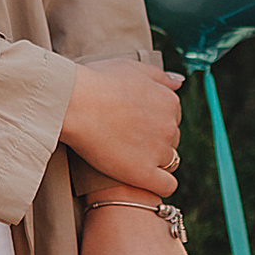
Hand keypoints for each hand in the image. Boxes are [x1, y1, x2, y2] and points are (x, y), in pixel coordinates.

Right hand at [63, 57, 185, 198]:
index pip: (172, 117)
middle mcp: (169, 126)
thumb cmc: (97, 82)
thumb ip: (160, 76)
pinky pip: (166, 186)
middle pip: (171, 139)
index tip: (133, 122)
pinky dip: (159, 185)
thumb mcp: (132, 68)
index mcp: (169, 101)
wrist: (75, 103)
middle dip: (154, 140)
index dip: (153, 121)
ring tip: (129, 157)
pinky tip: (144, 180)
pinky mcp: (144, 173)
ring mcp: (158, 151)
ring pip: (169, 162)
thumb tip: (179, 82)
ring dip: (154, 161)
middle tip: (126, 139)